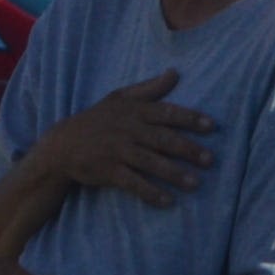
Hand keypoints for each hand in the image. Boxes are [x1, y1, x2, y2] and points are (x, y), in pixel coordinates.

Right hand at [18, 73, 210, 213]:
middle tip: (210, 159)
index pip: (166, 112)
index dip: (189, 118)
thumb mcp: (120, 98)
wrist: (63, 144)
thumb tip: (175, 72)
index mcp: (134, 110)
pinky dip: (150, 192)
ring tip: (195, 183)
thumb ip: (150, 88)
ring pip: (150, 162)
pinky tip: (168, 201)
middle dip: (187, 149)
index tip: (211, 126)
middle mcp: (127, 129)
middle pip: (162, 139)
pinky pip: (133, 183)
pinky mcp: (108, 171)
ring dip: (173, 173)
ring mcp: (117, 151)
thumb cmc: (98, 119)